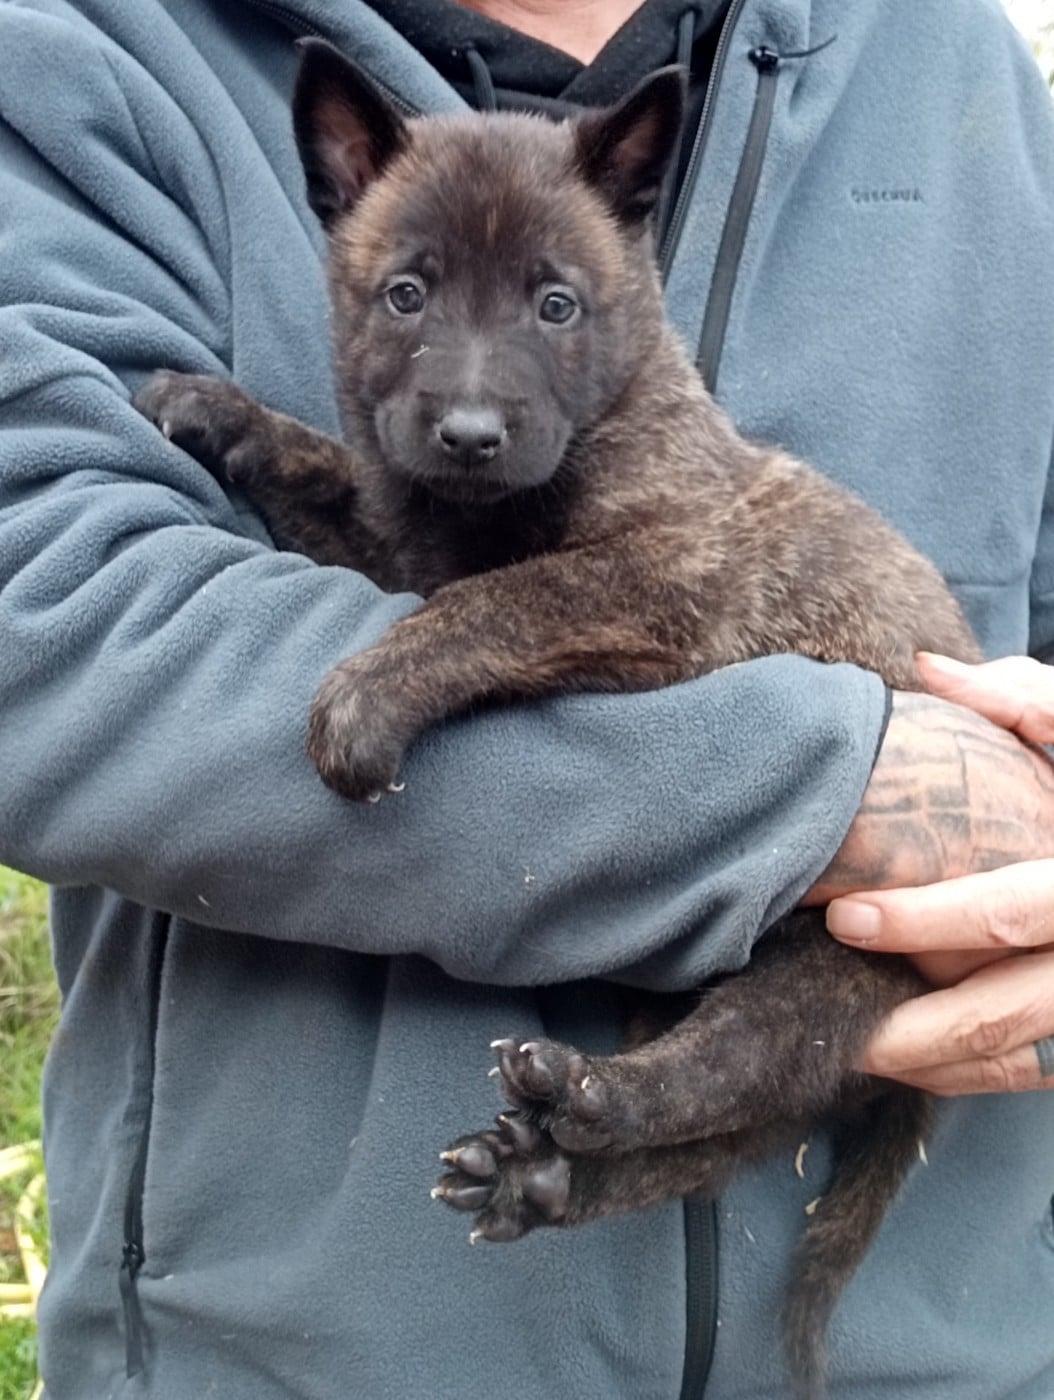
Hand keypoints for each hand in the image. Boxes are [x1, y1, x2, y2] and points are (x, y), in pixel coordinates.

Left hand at [823, 654, 1053, 1094]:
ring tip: (859, 1053)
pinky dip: (977, 1076)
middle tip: (836, 1021)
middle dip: (914, 1030)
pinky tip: (920, 1061)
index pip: (1009, 911)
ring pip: (1020, 1060)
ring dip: (936, 1068)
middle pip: (1006, 1013)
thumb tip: (929, 669)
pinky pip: (1039, 1070)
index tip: (845, 917)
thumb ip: (1029, 700)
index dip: (923, 921)